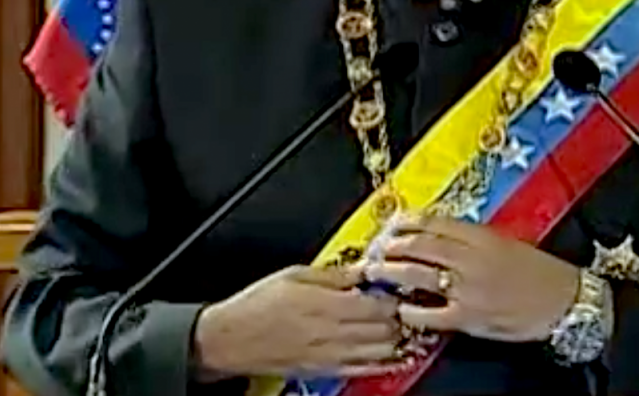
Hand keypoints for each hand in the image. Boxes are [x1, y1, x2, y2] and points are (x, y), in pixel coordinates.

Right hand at [193, 264, 402, 378]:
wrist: (230, 339)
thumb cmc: (257, 305)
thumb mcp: (295, 274)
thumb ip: (334, 274)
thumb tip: (362, 268)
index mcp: (327, 305)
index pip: (378, 304)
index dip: (396, 296)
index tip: (402, 286)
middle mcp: (333, 332)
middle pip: (385, 328)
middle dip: (401, 316)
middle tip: (408, 305)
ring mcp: (331, 355)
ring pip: (380, 351)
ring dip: (397, 339)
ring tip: (404, 326)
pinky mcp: (325, 370)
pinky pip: (363, 369)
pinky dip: (384, 363)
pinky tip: (395, 355)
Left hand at [366, 214, 579, 341]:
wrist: (564, 302)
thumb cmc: (541, 273)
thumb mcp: (509, 244)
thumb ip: (475, 240)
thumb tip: (442, 236)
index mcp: (484, 237)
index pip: (436, 223)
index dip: (410, 222)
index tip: (395, 223)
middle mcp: (472, 259)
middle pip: (421, 246)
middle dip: (392, 246)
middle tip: (376, 247)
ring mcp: (468, 289)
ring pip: (418, 276)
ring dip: (392, 272)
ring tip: (377, 271)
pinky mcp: (469, 317)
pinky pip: (429, 314)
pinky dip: (410, 311)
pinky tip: (400, 310)